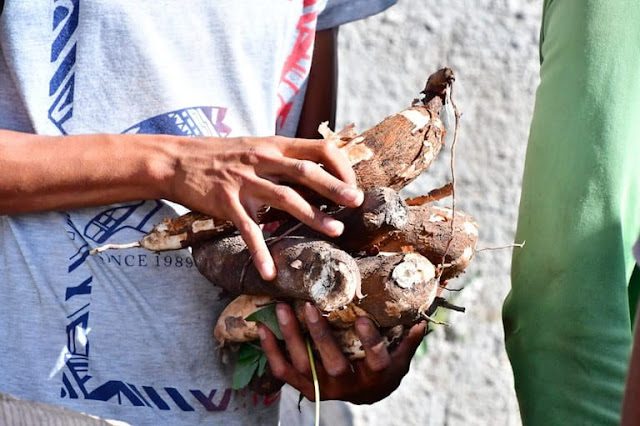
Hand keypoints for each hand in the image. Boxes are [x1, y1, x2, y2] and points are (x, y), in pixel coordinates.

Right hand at [165, 136, 362, 279]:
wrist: (176, 160)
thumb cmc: (221, 155)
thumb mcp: (256, 146)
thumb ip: (284, 159)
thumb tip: (317, 174)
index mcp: (275, 145)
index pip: (319, 148)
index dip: (340, 165)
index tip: (352, 184)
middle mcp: (263, 160)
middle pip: (306, 171)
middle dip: (335, 187)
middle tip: (356, 202)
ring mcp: (245, 181)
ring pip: (285, 198)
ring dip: (312, 215)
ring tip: (335, 230)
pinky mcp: (227, 202)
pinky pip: (248, 231)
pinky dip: (260, 252)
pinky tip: (270, 271)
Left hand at [258, 302, 425, 403]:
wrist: (368, 393)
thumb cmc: (385, 367)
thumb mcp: (401, 355)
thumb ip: (409, 336)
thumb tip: (423, 313)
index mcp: (375, 376)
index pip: (376, 359)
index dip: (370, 341)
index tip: (363, 319)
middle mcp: (348, 386)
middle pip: (332, 362)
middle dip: (319, 334)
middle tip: (308, 306)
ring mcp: (324, 388)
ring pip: (303, 365)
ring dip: (290, 337)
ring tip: (281, 309)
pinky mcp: (305, 388)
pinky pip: (284, 372)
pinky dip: (270, 350)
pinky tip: (261, 328)